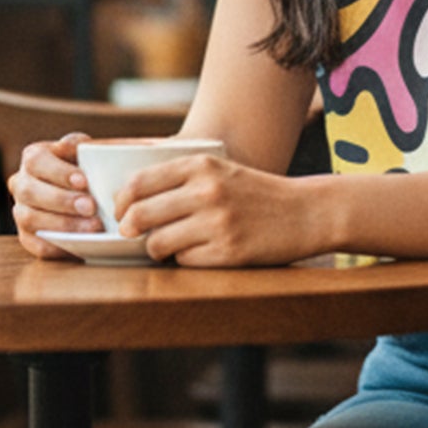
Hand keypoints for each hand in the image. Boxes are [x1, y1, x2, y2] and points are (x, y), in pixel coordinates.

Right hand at [9, 132, 101, 257]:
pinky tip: (81, 242)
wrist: (87, 196)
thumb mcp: (86, 152)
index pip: (36, 161)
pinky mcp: (27, 237)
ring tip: (93, 226)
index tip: (84, 181)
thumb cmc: (87, 170)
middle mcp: (20, 184)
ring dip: (63, 224)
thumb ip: (81, 146)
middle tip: (91, 207)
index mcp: (32, 158)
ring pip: (30, 219)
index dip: (58, 172)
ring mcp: (21, 211)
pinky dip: (58, 245)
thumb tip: (74, 146)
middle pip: (29, 191)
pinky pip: (35, 244)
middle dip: (62, 200)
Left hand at [116, 153, 323, 267]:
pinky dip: (185, 260)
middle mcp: (207, 192)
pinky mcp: (228, 252)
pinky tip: (199, 252)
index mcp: (201, 166)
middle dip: (129, 228)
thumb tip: (130, 201)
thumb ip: (181, 179)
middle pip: (141, 215)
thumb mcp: (220, 171)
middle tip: (131, 234)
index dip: (120, 202)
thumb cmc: (258, 193)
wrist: (307, 212)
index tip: (120, 211)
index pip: (139, 183)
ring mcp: (218, 223)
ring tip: (167, 246)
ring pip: (158, 243)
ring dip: (156, 248)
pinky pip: (184, 261)